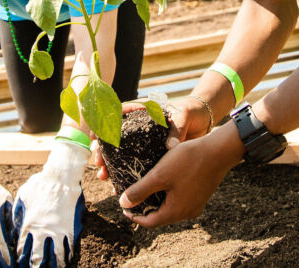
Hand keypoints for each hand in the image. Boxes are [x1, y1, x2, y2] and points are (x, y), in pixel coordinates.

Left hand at [14, 138, 89, 266]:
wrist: (61, 176)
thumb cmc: (38, 185)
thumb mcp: (21, 197)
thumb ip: (17, 215)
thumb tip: (12, 229)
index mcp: (29, 225)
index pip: (23, 250)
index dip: (21, 260)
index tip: (20, 265)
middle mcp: (43, 231)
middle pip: (38, 258)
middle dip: (36, 267)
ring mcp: (58, 231)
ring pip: (55, 256)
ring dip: (53, 266)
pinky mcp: (70, 227)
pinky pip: (69, 247)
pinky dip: (68, 257)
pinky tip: (67, 262)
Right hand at [91, 97, 209, 180]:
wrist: (204, 121)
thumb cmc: (191, 113)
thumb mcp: (183, 117)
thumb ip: (176, 129)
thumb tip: (170, 147)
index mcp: (143, 113)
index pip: (118, 116)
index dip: (103, 126)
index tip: (94, 136)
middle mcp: (140, 128)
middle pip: (116, 138)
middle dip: (104, 151)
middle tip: (98, 162)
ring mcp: (145, 142)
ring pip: (122, 154)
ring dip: (111, 165)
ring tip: (104, 177)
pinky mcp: (152, 155)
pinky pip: (136, 165)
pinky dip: (127, 175)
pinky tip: (119, 186)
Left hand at [119, 125, 237, 227]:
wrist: (219, 150)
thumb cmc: (188, 161)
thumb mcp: (160, 175)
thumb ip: (141, 190)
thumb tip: (124, 204)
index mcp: (176, 212)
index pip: (150, 222)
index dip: (134, 216)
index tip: (123, 205)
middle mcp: (187, 212)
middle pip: (160, 216)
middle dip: (144, 207)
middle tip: (132, 194)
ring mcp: (196, 204)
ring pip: (170, 207)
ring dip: (156, 199)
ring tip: (145, 186)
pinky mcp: (201, 194)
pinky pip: (179, 199)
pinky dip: (168, 194)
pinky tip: (163, 180)